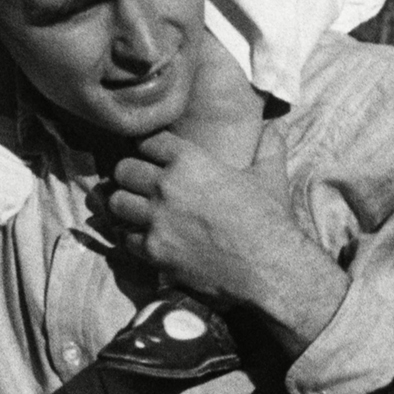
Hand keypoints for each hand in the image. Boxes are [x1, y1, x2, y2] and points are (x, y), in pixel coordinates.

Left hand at [105, 126, 322, 320]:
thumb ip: (269, 147)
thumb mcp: (271, 176)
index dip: (149, 147)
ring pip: (117, 202)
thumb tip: (277, 126)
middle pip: (124, 170)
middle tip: (138, 183)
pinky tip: (143, 237)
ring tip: (134, 209)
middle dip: (130, 175)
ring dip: (124, 204)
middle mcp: (166, 186)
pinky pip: (125, 237)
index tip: (151, 155)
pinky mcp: (154, 250)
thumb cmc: (269, 219)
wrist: (267, 267)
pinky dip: (132, 237)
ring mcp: (157, 219)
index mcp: (190, 161)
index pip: (148, 141)